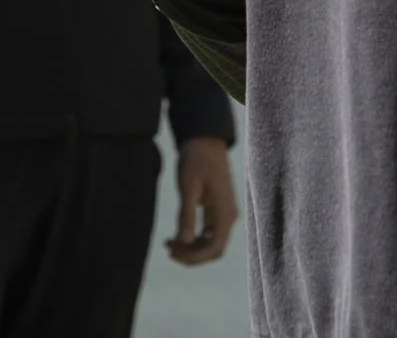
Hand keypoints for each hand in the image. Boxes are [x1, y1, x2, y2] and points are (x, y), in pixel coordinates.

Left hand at [168, 133, 237, 264]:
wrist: (204, 139)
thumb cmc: (197, 159)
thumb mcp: (188, 186)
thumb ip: (187, 215)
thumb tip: (184, 242)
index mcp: (225, 212)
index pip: (214, 249)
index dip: (194, 258)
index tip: (173, 254)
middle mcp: (228, 216)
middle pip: (213, 250)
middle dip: (191, 255)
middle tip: (168, 249)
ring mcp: (224, 214)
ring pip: (210, 244)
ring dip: (191, 249)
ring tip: (169, 243)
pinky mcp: (218, 210)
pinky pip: (207, 234)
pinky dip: (193, 239)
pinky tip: (176, 236)